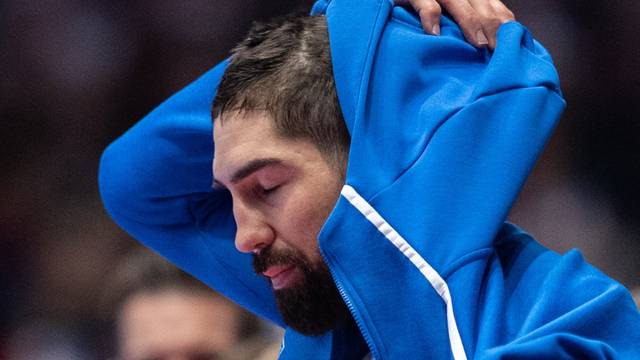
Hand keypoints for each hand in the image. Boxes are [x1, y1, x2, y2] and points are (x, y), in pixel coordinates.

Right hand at [395, 0, 514, 48]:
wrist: (378, 1)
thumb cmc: (417, 9)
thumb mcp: (448, 15)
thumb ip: (464, 25)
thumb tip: (483, 52)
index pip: (494, 7)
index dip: (505, 25)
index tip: (515, 47)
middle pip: (482, 6)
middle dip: (493, 28)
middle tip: (501, 52)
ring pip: (459, 3)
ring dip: (471, 24)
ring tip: (479, 45)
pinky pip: (424, 3)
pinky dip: (430, 18)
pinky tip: (435, 35)